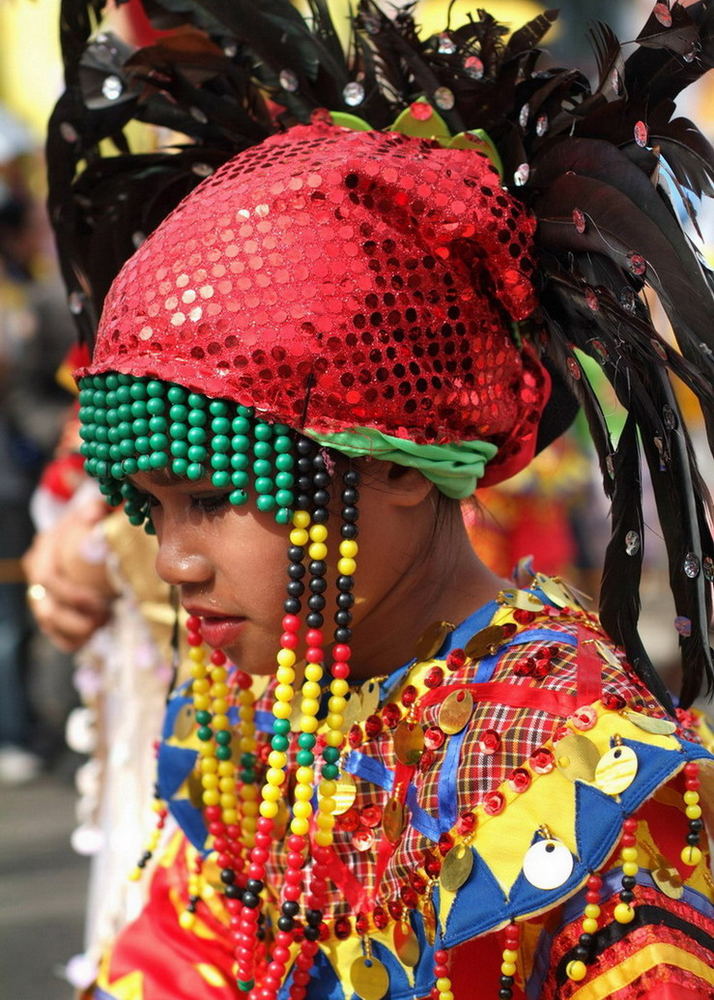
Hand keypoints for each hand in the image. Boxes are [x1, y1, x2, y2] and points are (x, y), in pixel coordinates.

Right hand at [23, 495, 114, 651]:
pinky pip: (54, 633)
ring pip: (47, 623)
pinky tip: (94, 635)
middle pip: (45, 607)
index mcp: (44, 550)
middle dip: (76, 619)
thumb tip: (93, 513)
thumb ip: (94, 509)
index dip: (73, 595)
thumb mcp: (93, 509)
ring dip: (75, 630)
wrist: (81, 529)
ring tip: (102, 624)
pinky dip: (72, 639)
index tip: (101, 601)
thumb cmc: (92, 520)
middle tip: (105, 617)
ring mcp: (40, 592)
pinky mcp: (49, 607)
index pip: (47, 578)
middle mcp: (36, 572)